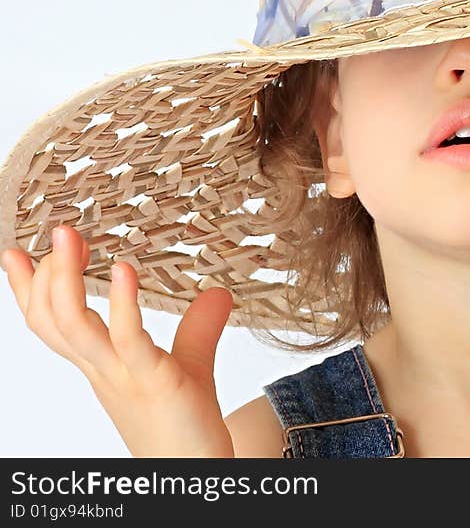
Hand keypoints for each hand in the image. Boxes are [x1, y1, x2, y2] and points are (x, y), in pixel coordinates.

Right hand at [2, 225, 234, 456]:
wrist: (196, 468)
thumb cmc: (184, 422)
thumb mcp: (188, 364)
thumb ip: (197, 329)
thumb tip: (219, 293)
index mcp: (102, 363)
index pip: (54, 324)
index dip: (30, 290)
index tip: (15, 252)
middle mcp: (103, 369)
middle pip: (53, 321)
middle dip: (45, 274)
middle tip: (55, 230)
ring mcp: (123, 375)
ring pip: (73, 328)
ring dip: (67, 280)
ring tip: (71, 237)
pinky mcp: (153, 380)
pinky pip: (128, 340)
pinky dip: (122, 303)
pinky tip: (125, 269)